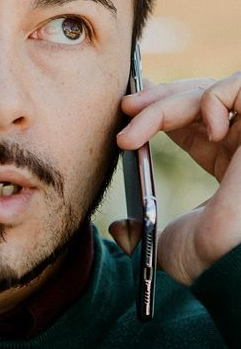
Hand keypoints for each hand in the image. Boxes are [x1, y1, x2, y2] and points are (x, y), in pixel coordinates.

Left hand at [115, 71, 240, 285]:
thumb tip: (119, 228)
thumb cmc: (210, 258)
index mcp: (226, 164)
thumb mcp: (166, 243)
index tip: (128, 109)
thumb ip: (142, 232)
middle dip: (156, 99)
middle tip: (125, 107)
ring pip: (208, 91)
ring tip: (134, 123)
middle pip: (198, 99)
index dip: (159, 110)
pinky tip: (211, 133)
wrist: (230, 262)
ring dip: (166, 102)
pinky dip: (214, 101)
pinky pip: (239, 86)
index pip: (192, 122)